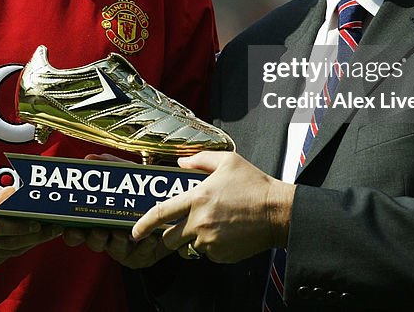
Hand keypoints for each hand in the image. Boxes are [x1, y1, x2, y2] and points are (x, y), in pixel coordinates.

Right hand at [0, 186, 61, 277]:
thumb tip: (15, 191)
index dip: (19, 227)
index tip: (39, 223)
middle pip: (5, 242)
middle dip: (31, 236)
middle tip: (52, 229)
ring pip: (6, 253)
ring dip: (28, 244)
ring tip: (46, 234)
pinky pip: (0, 261)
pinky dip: (16, 252)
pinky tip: (28, 243)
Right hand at [60, 153, 170, 267]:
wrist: (175, 207)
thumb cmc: (146, 192)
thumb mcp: (130, 176)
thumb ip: (112, 166)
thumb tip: (90, 158)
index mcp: (99, 220)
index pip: (77, 231)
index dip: (71, 231)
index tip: (71, 226)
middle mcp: (108, 236)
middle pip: (93, 242)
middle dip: (94, 236)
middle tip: (99, 228)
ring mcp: (124, 249)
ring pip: (114, 249)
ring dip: (118, 240)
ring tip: (123, 232)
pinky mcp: (142, 257)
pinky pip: (138, 254)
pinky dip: (144, 244)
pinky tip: (148, 237)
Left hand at [130, 152, 294, 263]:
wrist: (278, 212)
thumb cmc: (254, 185)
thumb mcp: (228, 161)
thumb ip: (200, 159)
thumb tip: (181, 163)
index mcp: (197, 198)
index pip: (161, 214)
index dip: (143, 224)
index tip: (135, 231)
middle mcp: (200, 223)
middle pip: (169, 238)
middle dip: (170, 234)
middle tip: (181, 225)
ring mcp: (210, 241)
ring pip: (189, 246)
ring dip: (193, 238)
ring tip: (212, 224)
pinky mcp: (221, 255)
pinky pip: (207, 253)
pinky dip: (211, 246)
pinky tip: (225, 232)